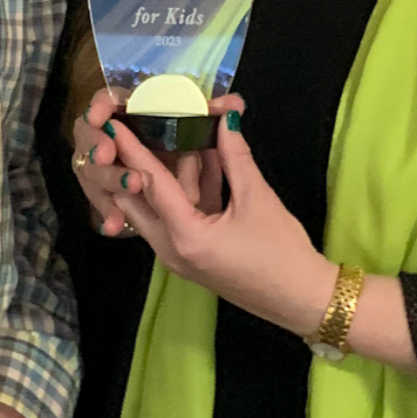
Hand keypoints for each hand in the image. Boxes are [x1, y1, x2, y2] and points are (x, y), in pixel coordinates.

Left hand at [109, 112, 336, 336]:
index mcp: (184, 236)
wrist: (303, 300)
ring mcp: (179, 255)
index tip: (114, 123)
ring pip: (161, 205)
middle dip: (139, 160)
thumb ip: (235, 156)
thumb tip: (225, 117)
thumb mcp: (258, 199)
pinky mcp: (192, 254)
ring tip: (174, 130)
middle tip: (137, 125)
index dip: (132, 148)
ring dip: (170, 171)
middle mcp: (171, 249)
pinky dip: (188, 187)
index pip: (150, 183)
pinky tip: (201, 157)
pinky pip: (178, 214)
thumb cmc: (282, 253)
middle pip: (141, 197)